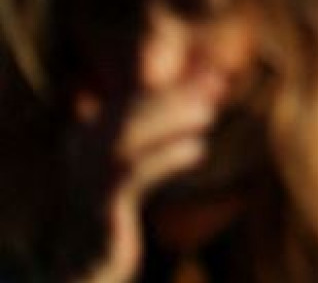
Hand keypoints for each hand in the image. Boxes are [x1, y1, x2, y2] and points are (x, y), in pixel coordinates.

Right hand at [57, 84, 220, 282]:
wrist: (89, 265)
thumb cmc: (120, 212)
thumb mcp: (138, 168)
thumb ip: (162, 132)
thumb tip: (210, 94)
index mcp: (87, 136)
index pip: (130, 99)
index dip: (172, 85)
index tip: (212, 75)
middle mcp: (81, 153)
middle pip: (128, 113)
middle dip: (175, 96)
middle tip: (216, 87)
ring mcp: (87, 180)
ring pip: (128, 138)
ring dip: (171, 120)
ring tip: (209, 114)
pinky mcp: (101, 208)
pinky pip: (133, 174)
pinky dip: (167, 156)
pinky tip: (197, 150)